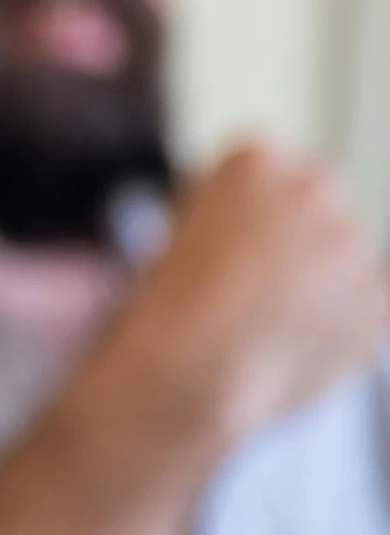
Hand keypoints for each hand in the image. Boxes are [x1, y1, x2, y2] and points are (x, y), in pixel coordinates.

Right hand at [92, 142, 388, 452]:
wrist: (193, 372)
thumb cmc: (166, 305)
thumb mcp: (175, 230)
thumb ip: (228, 211)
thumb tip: (253, 230)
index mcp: (255, 162)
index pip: (263, 167)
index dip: (240, 207)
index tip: (224, 237)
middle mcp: (315, 190)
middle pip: (316, 198)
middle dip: (293, 231)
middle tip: (254, 278)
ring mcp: (355, 245)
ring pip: (344, 252)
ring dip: (320, 276)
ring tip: (268, 318)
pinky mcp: (380, 300)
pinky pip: (365, 303)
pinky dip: (340, 320)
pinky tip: (293, 341)